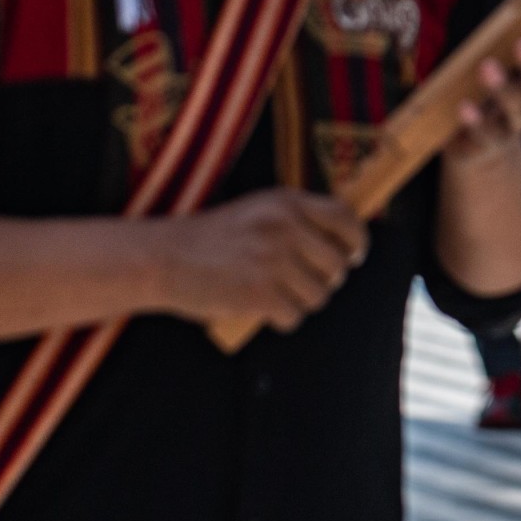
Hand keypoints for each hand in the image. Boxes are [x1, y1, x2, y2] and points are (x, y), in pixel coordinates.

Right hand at [154, 189, 367, 332]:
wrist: (163, 257)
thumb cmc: (212, 238)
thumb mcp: (257, 210)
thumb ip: (297, 220)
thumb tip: (344, 245)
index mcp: (287, 202)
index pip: (346, 218)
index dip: (357, 241)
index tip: (353, 256)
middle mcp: (285, 227)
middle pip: (337, 265)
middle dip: (326, 279)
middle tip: (302, 284)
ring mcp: (274, 260)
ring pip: (319, 295)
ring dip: (302, 301)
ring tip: (277, 295)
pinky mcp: (260, 293)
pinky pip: (294, 316)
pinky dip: (282, 319)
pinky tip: (263, 309)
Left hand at [445, 28, 520, 170]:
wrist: (478, 143)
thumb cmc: (490, 88)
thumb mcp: (499, 63)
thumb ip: (509, 36)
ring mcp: (512, 124)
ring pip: (513, 107)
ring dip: (502, 88)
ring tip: (486, 67)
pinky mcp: (488, 142)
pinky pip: (485, 132)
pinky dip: (476, 120)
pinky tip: (465, 107)